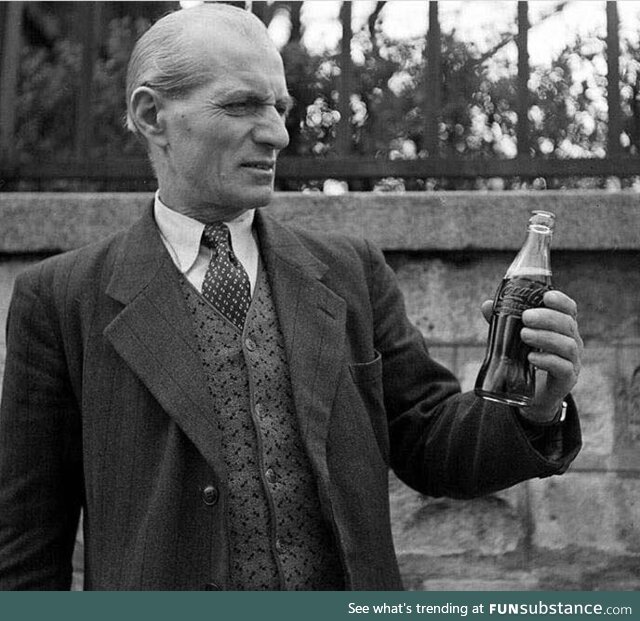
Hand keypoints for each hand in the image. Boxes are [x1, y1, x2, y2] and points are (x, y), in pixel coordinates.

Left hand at [481, 290, 582, 422]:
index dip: (561, 301)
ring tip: (523, 335)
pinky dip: (547, 360)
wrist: (532, 395)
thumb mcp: (513, 338)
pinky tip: (531, 358)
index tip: (546, 296)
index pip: (568, 309)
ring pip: (567, 345)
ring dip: (545, 337)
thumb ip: (502, 321)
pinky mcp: (567, 380)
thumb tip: (487, 305)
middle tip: (526, 317)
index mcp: (562, 327)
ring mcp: (572, 361)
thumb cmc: (525, 359)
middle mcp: (572, 341)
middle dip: (547, 318)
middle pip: (567, 324)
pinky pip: (563, 368)